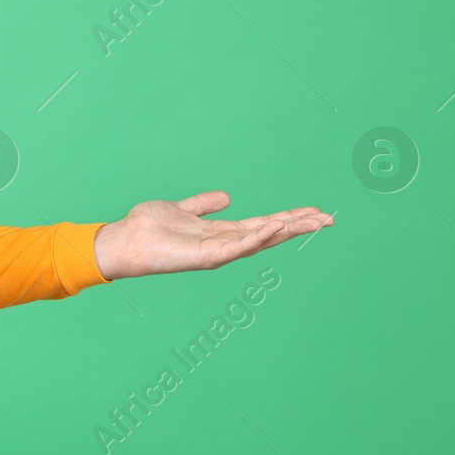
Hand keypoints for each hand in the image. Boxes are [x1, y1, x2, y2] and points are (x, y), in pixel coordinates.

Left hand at [92, 191, 332, 280]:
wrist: (125, 240)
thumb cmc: (148, 228)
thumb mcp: (182, 209)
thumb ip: (203, 205)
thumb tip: (226, 197)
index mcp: (221, 233)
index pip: (262, 225)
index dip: (288, 219)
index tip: (315, 212)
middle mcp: (224, 244)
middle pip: (269, 234)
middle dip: (299, 227)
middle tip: (329, 219)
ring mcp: (217, 252)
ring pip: (260, 241)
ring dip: (286, 231)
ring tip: (312, 221)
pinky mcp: (205, 257)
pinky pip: (237, 246)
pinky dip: (257, 237)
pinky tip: (275, 227)